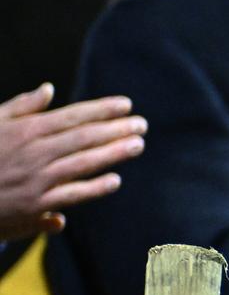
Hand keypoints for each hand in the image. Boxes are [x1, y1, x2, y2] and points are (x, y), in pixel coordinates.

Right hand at [0, 84, 145, 238]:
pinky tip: (115, 180)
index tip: (126, 105)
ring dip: (112, 154)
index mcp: (24, 130)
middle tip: (142, 124)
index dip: (101, 110)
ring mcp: (35, 179)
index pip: (71, 117)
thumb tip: (48, 89)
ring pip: (82, 163)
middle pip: (82, 138)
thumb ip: (21, 107)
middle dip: (115, 129)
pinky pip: (70, 194)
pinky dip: (93, 188)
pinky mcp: (34, 205)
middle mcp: (33, 153)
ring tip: (138, 144)